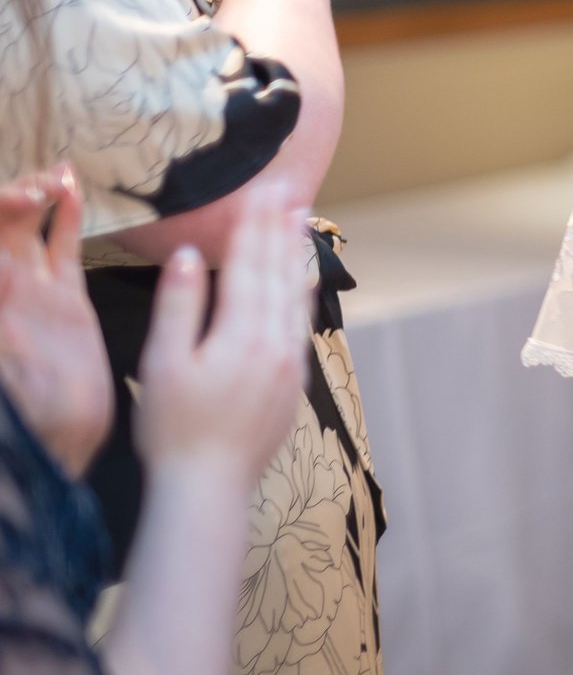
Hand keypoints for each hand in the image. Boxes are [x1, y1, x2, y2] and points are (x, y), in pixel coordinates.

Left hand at [0, 169, 114, 478]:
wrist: (54, 443)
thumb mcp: (8, 364)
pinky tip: (72, 191)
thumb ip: (6, 322)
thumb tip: (2, 270)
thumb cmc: (23, 413)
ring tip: (56, 178)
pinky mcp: (66, 300)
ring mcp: (32, 291)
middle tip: (40, 191)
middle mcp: (3, 287)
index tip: (21, 202)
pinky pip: (62, 248)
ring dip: (37, 196)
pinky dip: (68, 217)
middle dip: (13, 197)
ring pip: (28, 228)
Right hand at [134, 181, 311, 491]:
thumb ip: (180, 306)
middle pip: (279, 274)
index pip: (250, 266)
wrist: (208, 487)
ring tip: (301, 220)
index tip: (261, 190)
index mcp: (242, 333)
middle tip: (288, 188)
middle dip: (280, 229)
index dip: (254, 226)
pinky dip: (304, 295)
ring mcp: (289, 363)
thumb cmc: (174, 427)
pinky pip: (302, 325)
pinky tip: (306, 281)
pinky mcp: (293, 382)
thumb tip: (190, 256)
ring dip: (296, 256)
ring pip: (297, 296)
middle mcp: (275, 343)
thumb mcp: (163, 363)